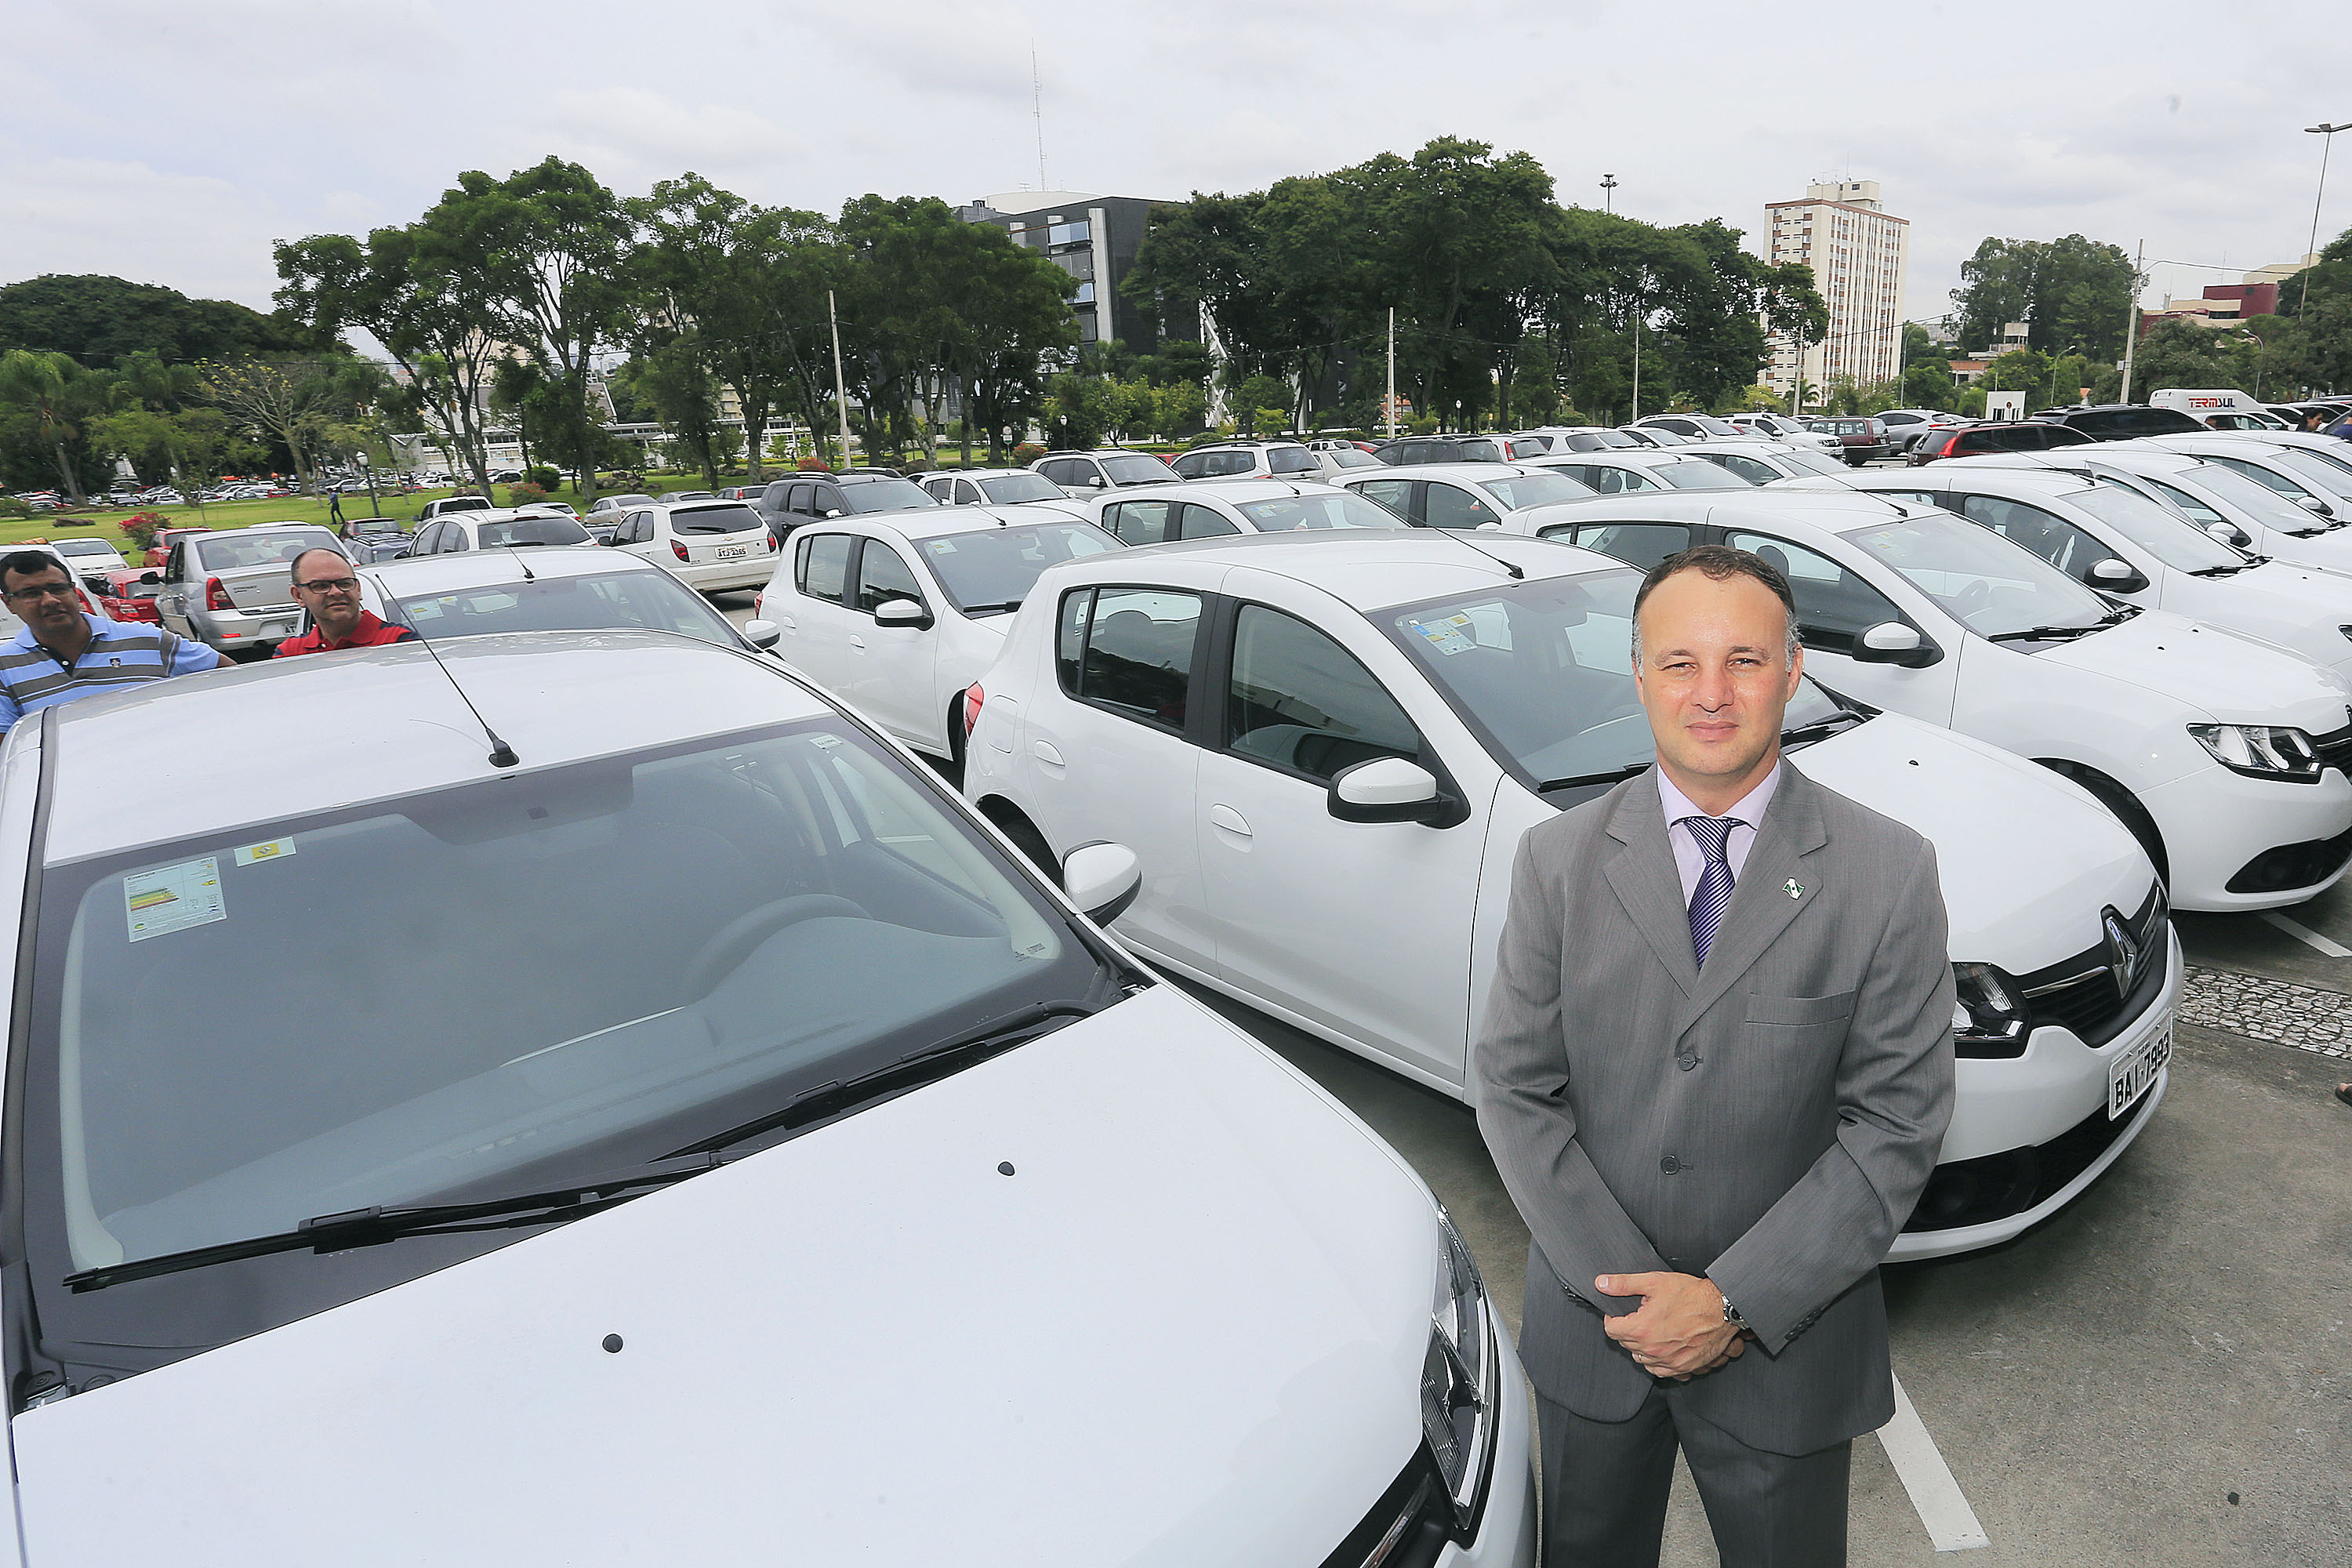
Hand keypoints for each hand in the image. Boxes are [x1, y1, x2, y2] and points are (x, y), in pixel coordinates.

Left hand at [1597, 1271, 1746, 1380]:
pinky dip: (1657, 1361)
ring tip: (1650, 1330)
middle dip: (1627, 1330)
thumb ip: (1624, 1284)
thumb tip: (1602, 1284)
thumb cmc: (1692, 1295)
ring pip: (1641, 1359)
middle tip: (1639, 1316)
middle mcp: (1653, 1350)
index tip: (1617, 1313)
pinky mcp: (1683, 1368)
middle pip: (1625, 1344)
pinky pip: (1660, 1371)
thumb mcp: (1654, 1282)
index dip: (1611, 1318)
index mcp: (1642, 1329)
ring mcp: (1669, 1361)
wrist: (1722, 1309)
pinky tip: (1662, 1347)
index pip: (1611, 1330)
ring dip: (1640, 1347)